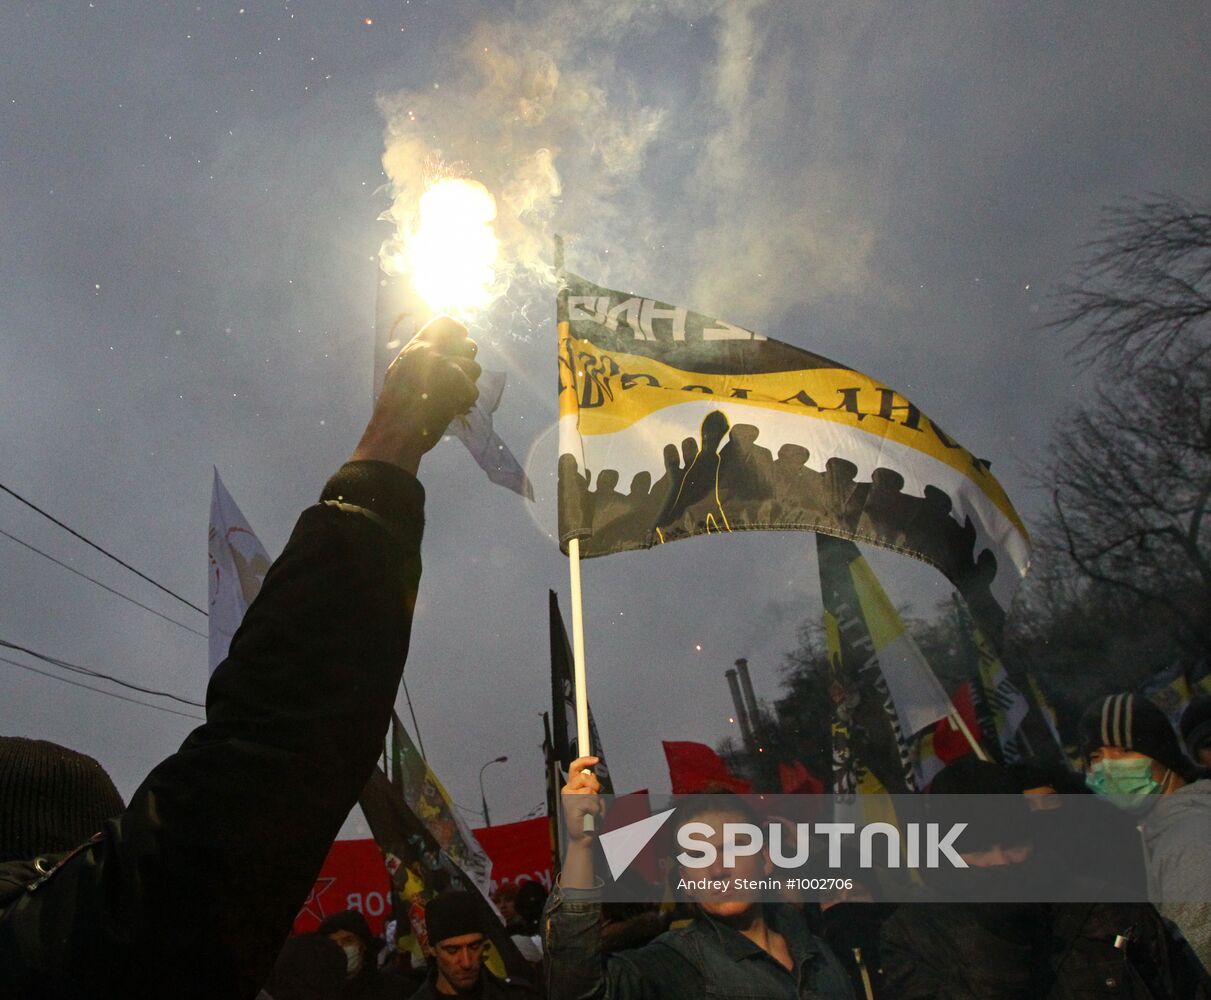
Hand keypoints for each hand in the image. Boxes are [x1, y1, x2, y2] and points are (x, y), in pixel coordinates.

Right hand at [351, 315, 480, 473]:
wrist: (394, 432)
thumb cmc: (395, 410)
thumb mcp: (401, 373)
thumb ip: (421, 359)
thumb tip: (443, 354)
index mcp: (416, 346)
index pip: (447, 323)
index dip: (460, 334)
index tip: (461, 347)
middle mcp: (430, 349)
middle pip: (469, 345)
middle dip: (468, 364)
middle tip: (456, 383)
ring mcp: (444, 362)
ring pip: (475, 369)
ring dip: (466, 387)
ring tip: (448, 399)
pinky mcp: (455, 379)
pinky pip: (473, 390)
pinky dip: (464, 404)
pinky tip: (448, 410)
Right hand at [562, 755, 603, 845]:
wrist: (585, 836)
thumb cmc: (590, 817)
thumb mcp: (593, 798)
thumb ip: (592, 785)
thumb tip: (592, 773)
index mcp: (571, 786)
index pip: (575, 767)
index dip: (585, 760)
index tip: (596, 759)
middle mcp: (568, 790)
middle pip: (585, 777)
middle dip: (595, 787)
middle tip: (594, 800)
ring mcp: (569, 798)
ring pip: (590, 791)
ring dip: (596, 802)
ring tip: (591, 812)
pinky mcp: (572, 805)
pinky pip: (592, 802)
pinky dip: (595, 810)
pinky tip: (589, 817)